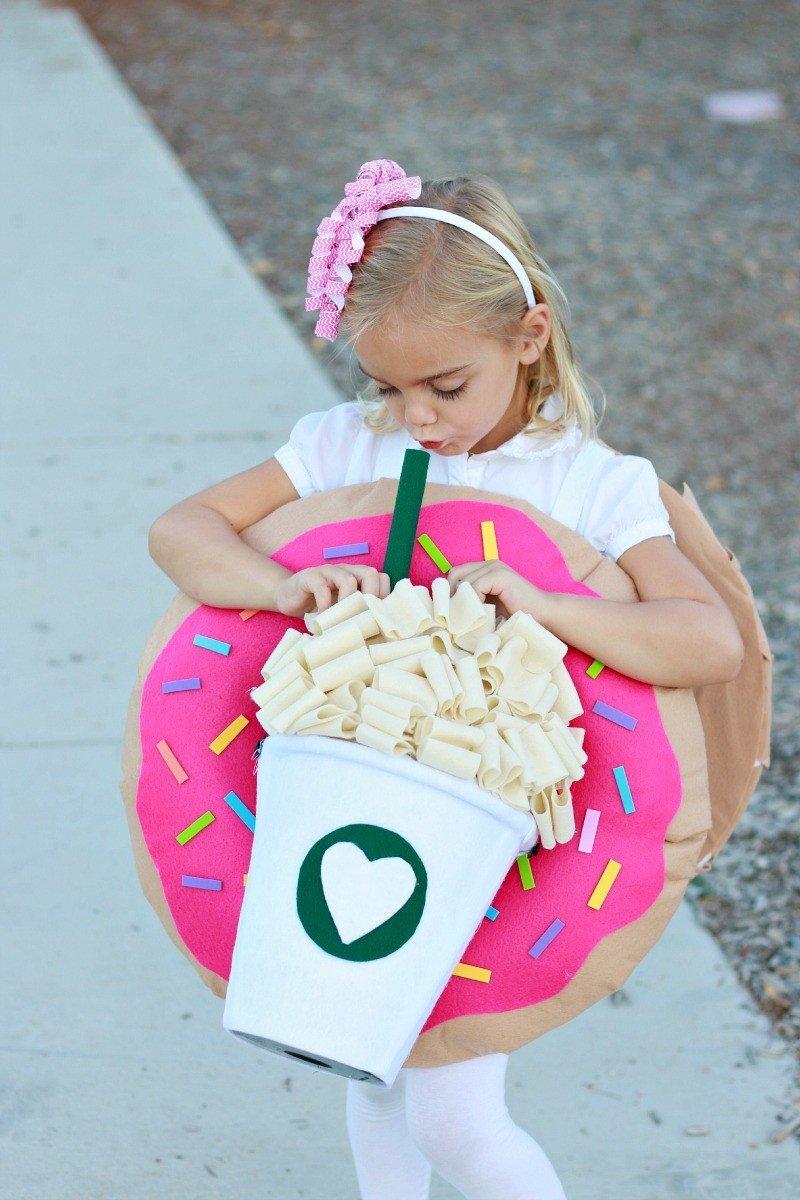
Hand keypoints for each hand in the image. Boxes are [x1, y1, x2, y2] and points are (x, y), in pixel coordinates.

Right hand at [274, 564, 390, 618]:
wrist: (288, 596)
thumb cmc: (320, 607)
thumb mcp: (342, 609)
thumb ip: (357, 613)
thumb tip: (378, 635)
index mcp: (357, 576)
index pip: (382, 578)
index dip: (382, 597)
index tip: (376, 618)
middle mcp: (346, 570)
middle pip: (370, 573)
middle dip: (370, 597)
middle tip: (362, 618)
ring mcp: (328, 572)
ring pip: (348, 580)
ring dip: (347, 604)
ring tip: (341, 621)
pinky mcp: (309, 577)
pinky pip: (321, 588)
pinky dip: (324, 605)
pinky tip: (321, 618)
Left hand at [446, 560, 553, 623]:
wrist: (546, 616)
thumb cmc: (518, 617)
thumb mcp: (489, 609)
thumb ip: (472, 605)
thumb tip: (446, 614)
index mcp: (486, 570)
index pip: (455, 575)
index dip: (450, 594)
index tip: (452, 614)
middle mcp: (489, 564)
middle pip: (454, 575)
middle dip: (452, 596)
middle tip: (457, 618)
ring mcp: (495, 567)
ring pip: (462, 581)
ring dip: (462, 602)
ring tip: (468, 620)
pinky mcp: (500, 575)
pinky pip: (474, 586)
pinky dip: (473, 602)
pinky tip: (481, 616)